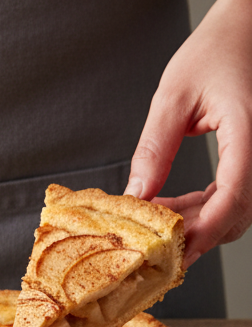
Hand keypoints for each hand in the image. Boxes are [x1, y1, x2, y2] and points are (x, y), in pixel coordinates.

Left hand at [125, 0, 251, 265]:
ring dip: (196, 223)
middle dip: (193, 234)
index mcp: (251, 131)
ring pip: (237, 211)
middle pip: (236, 213)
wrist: (247, 26)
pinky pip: (235, 196)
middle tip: (149, 241)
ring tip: (155, 219)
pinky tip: (171, 205)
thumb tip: (134, 197)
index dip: (201, 231)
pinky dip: (204, 208)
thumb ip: (154, 148)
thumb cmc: (217, 48)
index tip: (170, 252)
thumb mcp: (174, 95)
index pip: (232, 196)